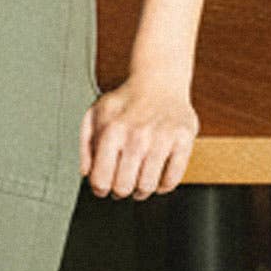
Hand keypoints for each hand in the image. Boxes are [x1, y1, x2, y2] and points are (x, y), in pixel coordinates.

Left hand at [79, 67, 199, 198]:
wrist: (159, 80)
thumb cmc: (126, 100)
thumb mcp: (95, 115)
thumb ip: (86, 146)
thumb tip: (86, 174)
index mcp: (112, 130)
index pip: (101, 179)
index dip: (100, 189)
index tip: (103, 187)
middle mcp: (137, 135)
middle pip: (124, 187)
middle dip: (120, 191)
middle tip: (122, 185)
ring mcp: (162, 138)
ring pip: (148, 186)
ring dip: (141, 191)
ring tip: (139, 183)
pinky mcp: (183, 140)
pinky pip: (172, 179)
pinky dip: (163, 185)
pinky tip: (157, 178)